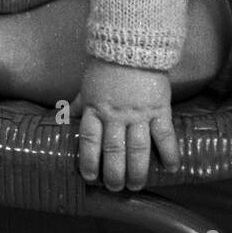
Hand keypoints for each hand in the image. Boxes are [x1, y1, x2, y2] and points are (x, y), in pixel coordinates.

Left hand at [70, 58, 179, 190]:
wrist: (132, 45)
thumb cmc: (106, 67)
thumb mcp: (87, 86)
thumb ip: (78, 105)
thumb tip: (60, 117)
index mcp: (95, 108)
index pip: (90, 140)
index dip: (89, 161)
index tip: (90, 177)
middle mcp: (115, 114)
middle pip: (114, 150)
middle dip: (114, 173)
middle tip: (115, 187)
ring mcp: (138, 113)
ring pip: (137, 149)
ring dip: (136, 171)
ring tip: (135, 186)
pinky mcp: (159, 109)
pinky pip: (164, 135)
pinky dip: (169, 153)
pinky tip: (171, 168)